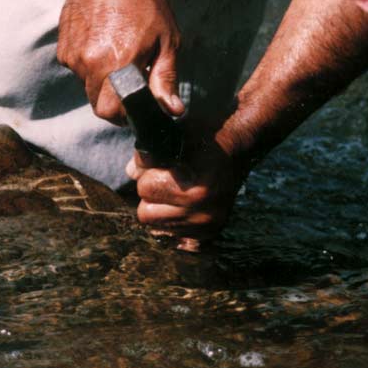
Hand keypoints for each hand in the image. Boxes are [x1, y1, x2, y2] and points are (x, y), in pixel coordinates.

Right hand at [57, 0, 184, 123]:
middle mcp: (90, 64)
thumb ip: (166, 79)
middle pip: (97, 104)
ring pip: (87, 86)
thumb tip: (172, 110)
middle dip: (113, 101)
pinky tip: (101, 43)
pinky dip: (89, 65)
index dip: (124, 115)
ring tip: (115, 53)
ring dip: (101, 81)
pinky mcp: (63, 48)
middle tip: (128, 81)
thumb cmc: (142, 3)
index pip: (111, 112)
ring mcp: (73, 57)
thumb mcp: (166, 40)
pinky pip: (77, 69)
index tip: (134, 107)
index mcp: (118, 65)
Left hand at [125, 128, 248, 250]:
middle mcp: (205, 211)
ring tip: (178, 187)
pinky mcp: (210, 232)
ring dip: (160, 207)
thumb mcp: (171, 135)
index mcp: (197, 187)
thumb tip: (130, 173)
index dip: (147, 171)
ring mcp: (209, 224)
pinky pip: (172, 233)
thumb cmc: (202, 134)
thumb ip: (146, 156)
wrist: (238, 143)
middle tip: (169, 176)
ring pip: (156, 226)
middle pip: (146, 213)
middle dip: (151, 193)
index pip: (145, 188)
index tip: (162, 161)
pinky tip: (185, 200)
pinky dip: (172, 218)